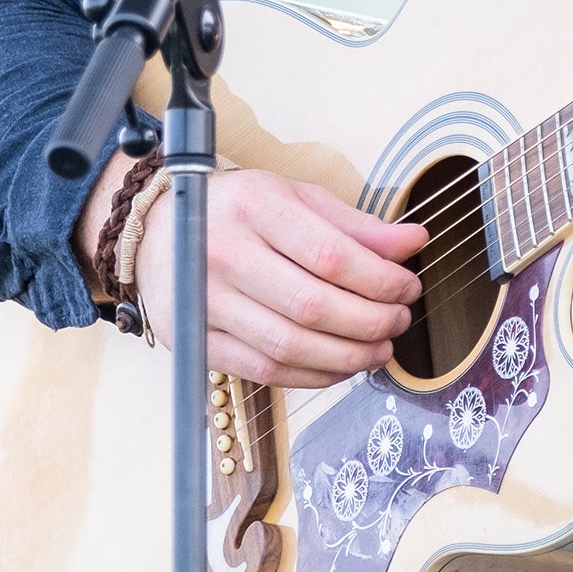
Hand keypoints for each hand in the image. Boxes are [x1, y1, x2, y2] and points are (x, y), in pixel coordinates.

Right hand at [76, 155, 424, 388]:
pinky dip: (313, 375)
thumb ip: (355, 224)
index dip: (380, 279)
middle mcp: (222, 255)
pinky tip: (340, 365)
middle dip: (371, 321)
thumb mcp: (296, 197)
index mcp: (254, 207)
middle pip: (313, 306)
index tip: (408, 286)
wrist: (158, 229)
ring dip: (348, 356)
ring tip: (379, 348)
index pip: (330, 255)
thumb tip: (414, 242)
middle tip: (399, 320)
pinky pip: (265, 371)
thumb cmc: (238, 209)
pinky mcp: (196, 342)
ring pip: (290, 346)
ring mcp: (204, 303)